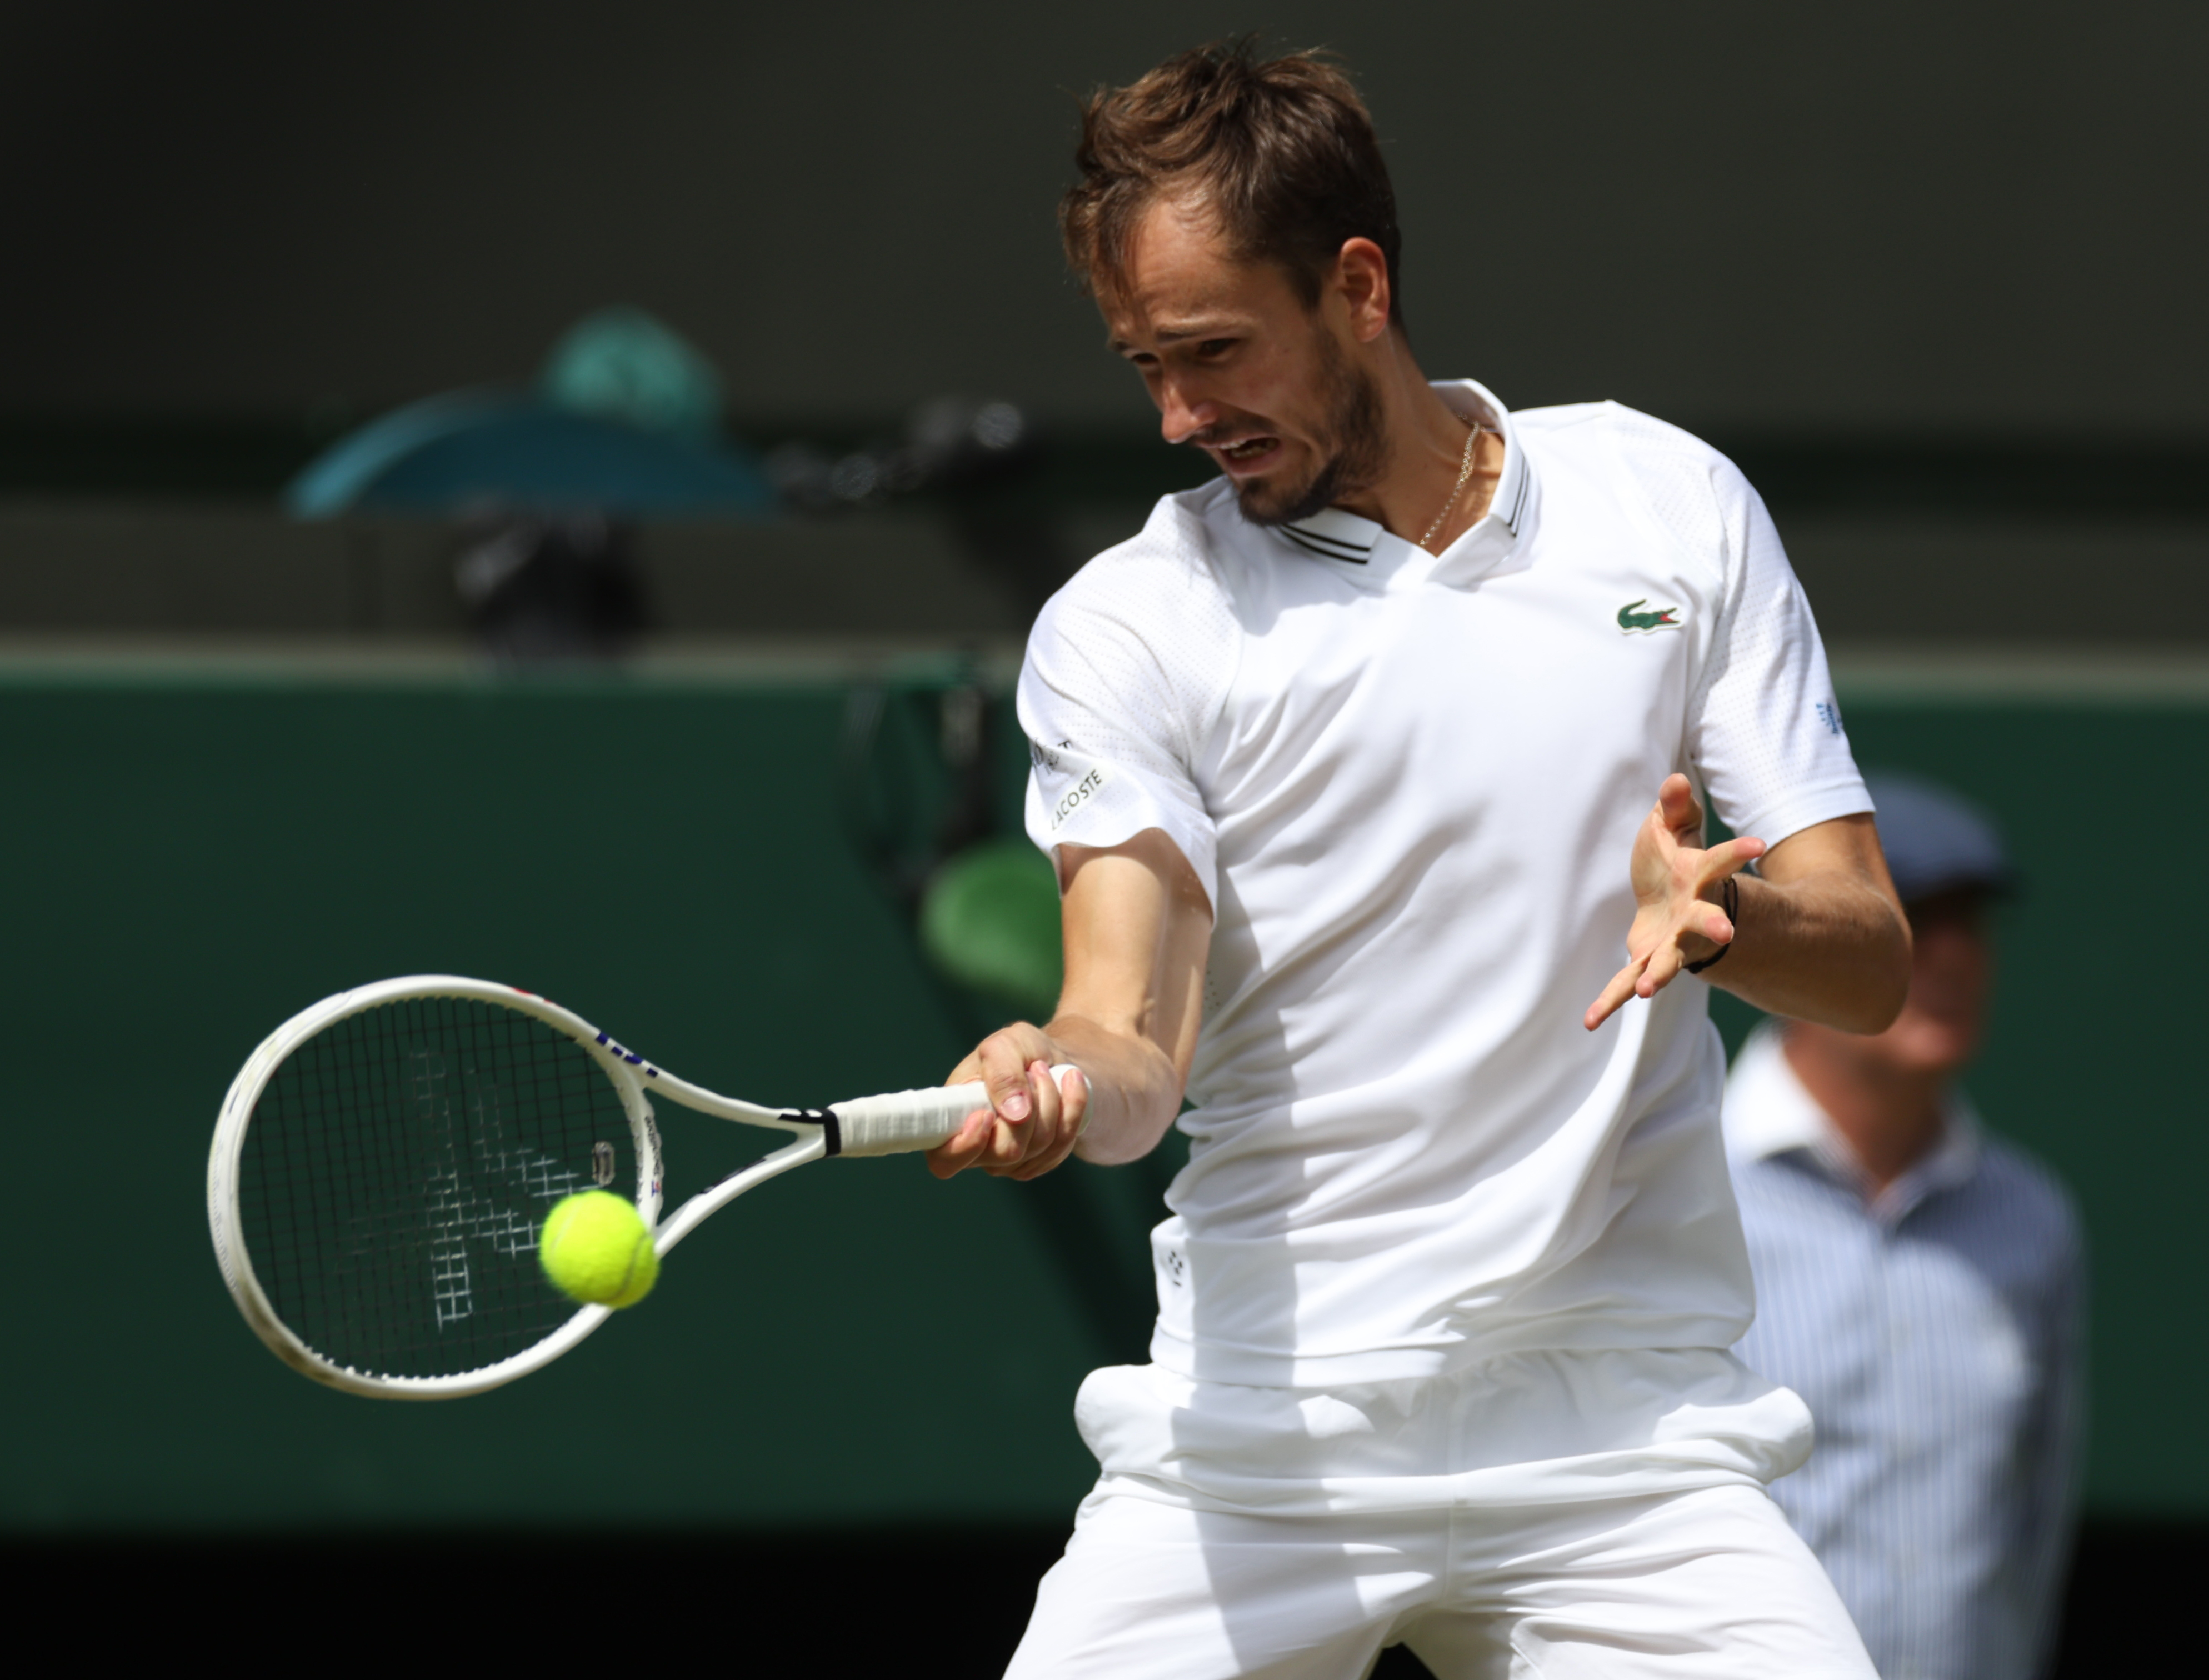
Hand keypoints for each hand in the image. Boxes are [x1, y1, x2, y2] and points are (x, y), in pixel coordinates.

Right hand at [926, 1021, 1087, 1181]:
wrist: (1052, 1061)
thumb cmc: (1019, 1052)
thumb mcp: (1007, 1044)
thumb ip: (1002, 1073)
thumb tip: (1014, 1115)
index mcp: (951, 1121)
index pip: (944, 1160)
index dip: (965, 1146)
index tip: (987, 1114)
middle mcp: (977, 1150)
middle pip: (1007, 1151)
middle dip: (1031, 1106)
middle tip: (1035, 1070)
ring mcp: (1009, 1161)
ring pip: (1040, 1148)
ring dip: (1053, 1101)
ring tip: (1048, 1071)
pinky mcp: (1038, 1162)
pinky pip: (1061, 1147)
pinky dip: (1072, 1109)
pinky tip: (1070, 1084)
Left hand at [1583, 774, 1765, 1031]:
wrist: (1672, 900)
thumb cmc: (1675, 860)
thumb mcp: (1674, 828)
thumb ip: (1675, 808)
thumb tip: (1673, 781)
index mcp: (1702, 876)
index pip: (1724, 860)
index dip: (1740, 851)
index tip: (1759, 845)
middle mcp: (1693, 914)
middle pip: (1708, 921)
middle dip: (1716, 926)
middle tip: (1727, 933)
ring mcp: (1673, 941)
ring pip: (1669, 960)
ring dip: (1660, 972)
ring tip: (1649, 989)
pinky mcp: (1647, 958)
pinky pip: (1626, 981)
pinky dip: (1609, 1000)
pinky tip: (1591, 1021)